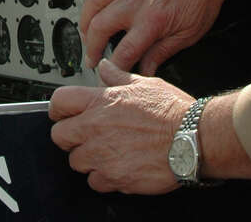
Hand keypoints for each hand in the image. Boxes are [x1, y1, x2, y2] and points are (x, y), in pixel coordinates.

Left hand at [49, 60, 190, 193]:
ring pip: (75, 161)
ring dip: (87, 159)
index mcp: (100, 102)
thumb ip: (117, 77)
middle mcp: (95, 128)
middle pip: (59, 136)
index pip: (58, 102)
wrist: (193, 139)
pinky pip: (95, 182)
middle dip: (70, 137)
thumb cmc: (172, 112)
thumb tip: (105, 68)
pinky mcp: (114, 177)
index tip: (63, 114)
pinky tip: (118, 167)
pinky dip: (104, 178)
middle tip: (85, 136)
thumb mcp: (143, 84)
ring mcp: (102, 155)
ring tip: (107, 152)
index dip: (59, 109)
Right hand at [66, 0, 250, 73]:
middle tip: (92, 59)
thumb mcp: (186, 36)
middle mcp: (135, 2)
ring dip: (84, 22)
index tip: (108, 75)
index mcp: (152, 21)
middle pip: (100, 28)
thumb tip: (143, 73)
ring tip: (85, 35)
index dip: (113, 67)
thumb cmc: (199, 2)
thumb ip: (161, 53)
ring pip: (93, 3)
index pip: (124, 51)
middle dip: (91, 48)